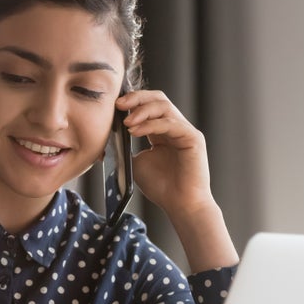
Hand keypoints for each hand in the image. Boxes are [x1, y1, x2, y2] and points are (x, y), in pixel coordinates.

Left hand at [116, 90, 237, 270]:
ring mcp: (185, 131)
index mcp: (162, 131)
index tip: (114, 105)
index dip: (132, 101)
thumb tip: (110, 133)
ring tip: (126, 123)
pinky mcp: (193, 138)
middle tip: (118, 104)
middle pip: (158, 98)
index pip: (149, 105)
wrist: (180, 205)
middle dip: (137, 98)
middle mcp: (175, 127)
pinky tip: (135, 131)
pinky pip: (170, 123)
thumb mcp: (136, 162)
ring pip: (164, 107)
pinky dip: (150, 124)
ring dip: (142, 111)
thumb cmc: (161, 187)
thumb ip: (128, 146)